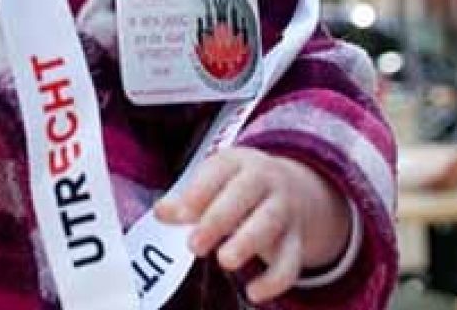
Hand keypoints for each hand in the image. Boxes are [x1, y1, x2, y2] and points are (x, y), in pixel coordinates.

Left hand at [155, 148, 351, 303]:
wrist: (293, 188)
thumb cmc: (236, 187)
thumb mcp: (212, 183)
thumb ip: (186, 201)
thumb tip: (161, 213)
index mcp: (237, 162)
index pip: (218, 171)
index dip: (199, 192)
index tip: (181, 214)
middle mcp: (264, 181)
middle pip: (244, 194)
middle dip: (218, 219)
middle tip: (194, 244)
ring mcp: (283, 208)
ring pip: (269, 223)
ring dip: (247, 242)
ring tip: (225, 261)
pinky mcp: (295, 239)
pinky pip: (290, 260)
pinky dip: (274, 279)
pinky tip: (254, 293)